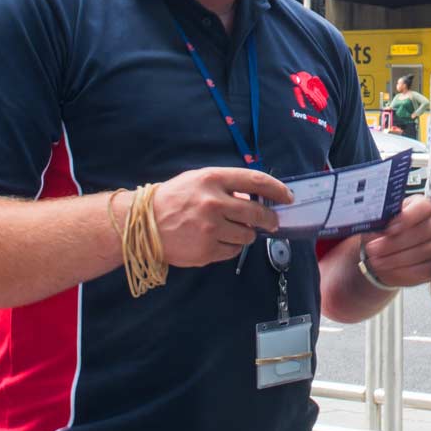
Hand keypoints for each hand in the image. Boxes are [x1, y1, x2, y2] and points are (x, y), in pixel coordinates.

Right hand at [149, 167, 292, 267]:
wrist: (142, 225)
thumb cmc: (173, 199)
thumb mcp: (198, 181)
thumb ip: (227, 186)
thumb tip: (256, 197)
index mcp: (212, 180)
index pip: (256, 181)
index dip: (277, 190)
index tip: (287, 197)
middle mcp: (213, 203)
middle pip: (257, 212)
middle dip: (270, 219)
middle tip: (272, 222)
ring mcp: (210, 229)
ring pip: (247, 235)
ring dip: (247, 234)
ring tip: (234, 230)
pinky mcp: (206, 250)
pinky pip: (233, 251)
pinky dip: (232, 247)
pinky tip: (219, 240)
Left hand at [362, 195, 430, 287]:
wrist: (386, 252)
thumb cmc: (384, 231)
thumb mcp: (378, 222)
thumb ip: (379, 220)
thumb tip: (374, 225)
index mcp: (421, 206)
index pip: (423, 207)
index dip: (407, 218)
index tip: (389, 229)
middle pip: (424, 231)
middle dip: (395, 243)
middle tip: (373, 249)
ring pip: (423, 252)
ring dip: (396, 258)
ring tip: (376, 260)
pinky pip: (424, 270)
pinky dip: (404, 271)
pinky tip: (388, 269)